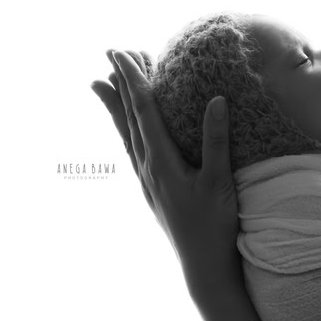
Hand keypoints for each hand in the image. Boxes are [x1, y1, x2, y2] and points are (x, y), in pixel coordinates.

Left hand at [91, 49, 241, 293]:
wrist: (202, 266)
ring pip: (126, 132)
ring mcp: (147, 179)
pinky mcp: (153, 189)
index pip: (143, 110)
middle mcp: (146, 167)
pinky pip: (133, 148)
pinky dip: (126, 128)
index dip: (133, 79)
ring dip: (118, 104)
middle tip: (111, 54)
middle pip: (129, 117)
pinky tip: (128, 128)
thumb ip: (215, 140)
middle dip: (121, 83)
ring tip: (102, 83)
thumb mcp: (219, 182)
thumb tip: (215, 99)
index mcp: (160, 161)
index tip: (121, 54)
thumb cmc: (214, 225)